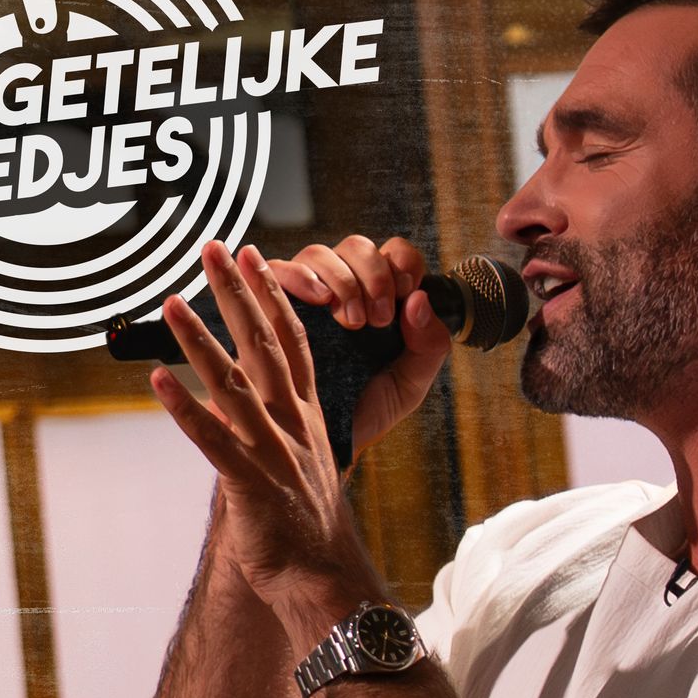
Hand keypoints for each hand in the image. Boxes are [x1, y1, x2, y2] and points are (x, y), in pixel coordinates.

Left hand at [151, 240, 379, 625]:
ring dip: (200, 340)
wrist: (323, 579)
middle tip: (211, 248)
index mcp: (307, 418)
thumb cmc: (306, 526)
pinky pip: (212, 442)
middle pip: (264, 347)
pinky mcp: (249, 485)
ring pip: (233, 385)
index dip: (273, 296)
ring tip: (171, 300)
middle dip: (236, 294)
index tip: (253, 257)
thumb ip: (275, 427)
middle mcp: (292, 426)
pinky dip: (185, 410)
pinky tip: (157, 381)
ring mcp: (272, 453)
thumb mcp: (301, 464)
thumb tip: (236, 401)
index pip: (292, 344)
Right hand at [270, 234, 451, 453]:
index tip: (404, 297)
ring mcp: (305, 296)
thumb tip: (420, 302)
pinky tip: (317, 299)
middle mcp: (342, 291)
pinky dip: (300, 275)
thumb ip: (428, 347)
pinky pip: (279, 270)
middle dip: (373, 274)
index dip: (403, 265)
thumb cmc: (361, 415)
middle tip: (376, 319)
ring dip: (342, 278)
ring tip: (349, 320)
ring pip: (320, 253)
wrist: (318, 450)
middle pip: (358, 247)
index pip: (395, 256)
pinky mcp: (269, 305)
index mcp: (379, 302)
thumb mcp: (407, 387)